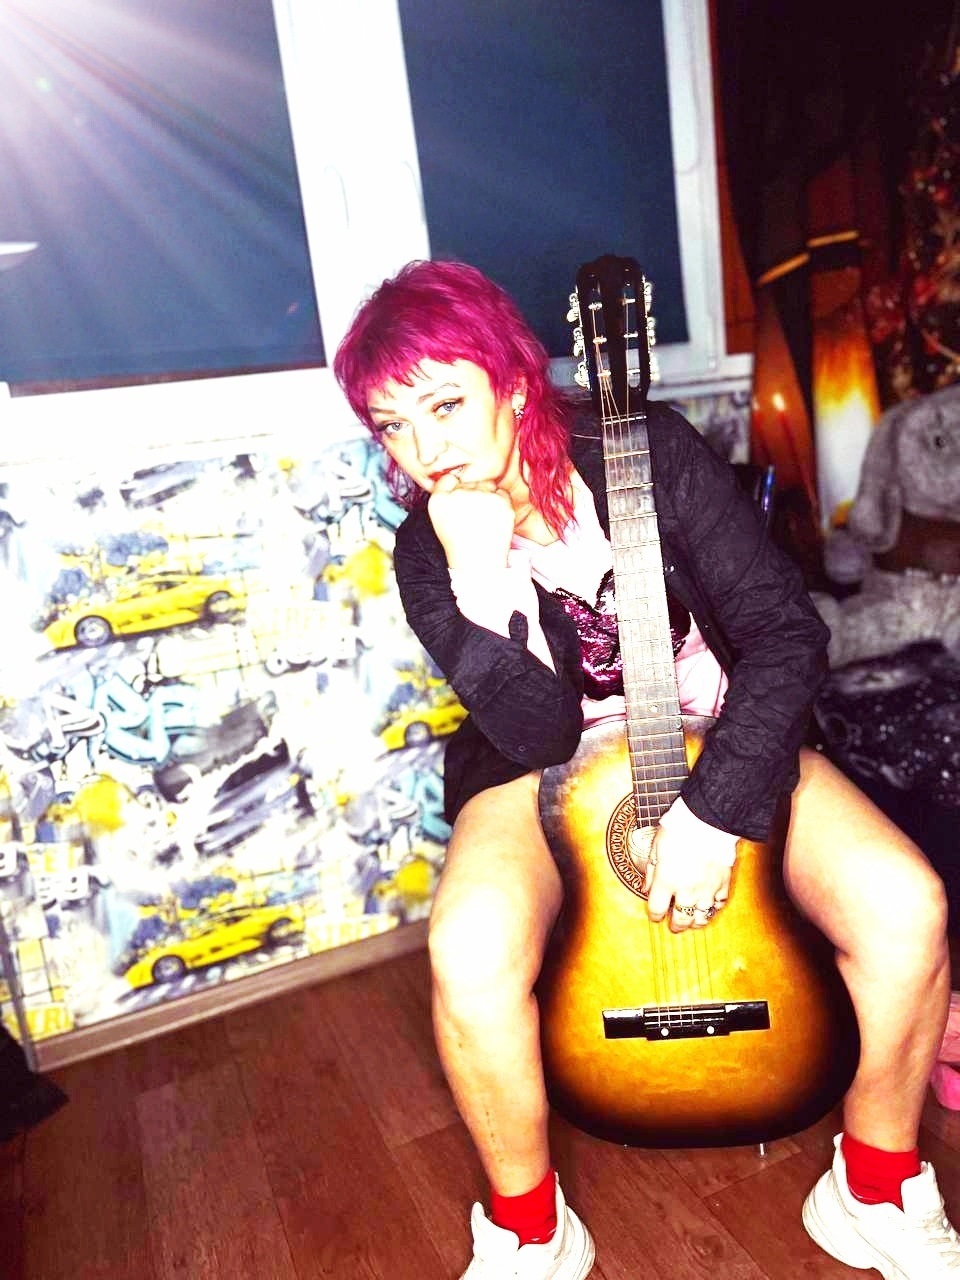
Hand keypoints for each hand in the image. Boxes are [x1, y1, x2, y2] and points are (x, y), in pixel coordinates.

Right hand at [428, 474, 515, 570]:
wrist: (479, 563)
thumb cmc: (459, 543)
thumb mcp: (440, 519)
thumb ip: (445, 495)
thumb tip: (457, 477)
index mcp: (439, 500)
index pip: (449, 479)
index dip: (456, 489)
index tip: (460, 504)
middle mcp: (458, 494)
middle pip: (469, 481)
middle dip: (472, 494)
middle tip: (473, 517)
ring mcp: (480, 496)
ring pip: (487, 485)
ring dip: (487, 497)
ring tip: (483, 519)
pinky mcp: (500, 501)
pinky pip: (502, 493)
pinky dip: (501, 503)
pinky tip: (494, 519)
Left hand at [641, 798, 736, 931]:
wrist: (707, 820)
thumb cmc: (679, 829)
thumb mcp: (656, 847)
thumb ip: (650, 871)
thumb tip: (645, 889)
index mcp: (666, 881)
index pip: (656, 909)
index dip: (654, 916)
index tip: (655, 915)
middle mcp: (686, 890)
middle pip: (680, 920)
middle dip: (675, 926)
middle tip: (674, 925)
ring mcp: (706, 889)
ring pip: (701, 918)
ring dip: (695, 922)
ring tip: (691, 921)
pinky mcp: (722, 884)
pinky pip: (719, 904)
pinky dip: (713, 908)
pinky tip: (708, 906)